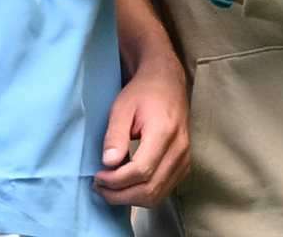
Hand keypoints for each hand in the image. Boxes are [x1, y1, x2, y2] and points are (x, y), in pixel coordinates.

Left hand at [95, 56, 190, 206]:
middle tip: (100, 187)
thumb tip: (108, 163)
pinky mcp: (184, 165)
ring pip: (158, 195)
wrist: (167, 83)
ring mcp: (185, 159)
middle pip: (150, 189)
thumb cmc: (142, 92)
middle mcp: (179, 149)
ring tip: (110, 188)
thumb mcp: (122, 108)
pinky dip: (143, 194)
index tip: (97, 177)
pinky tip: (126, 185)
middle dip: (120, 195)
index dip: (116, 181)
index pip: (141, 171)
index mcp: (164, 132)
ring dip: (130, 199)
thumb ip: (115, 135)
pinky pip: (164, 190)